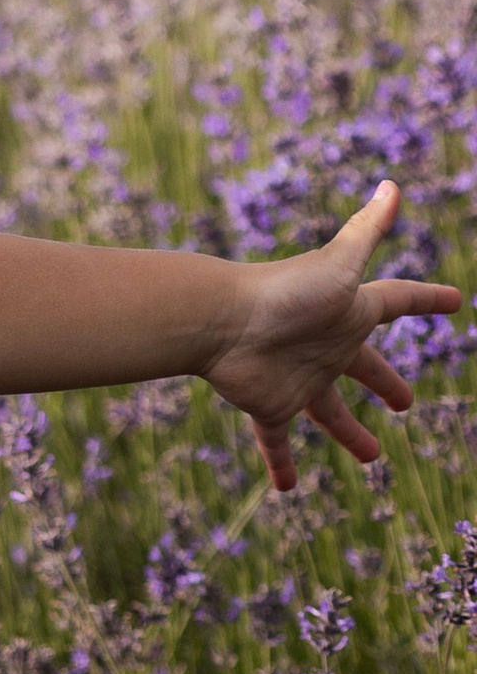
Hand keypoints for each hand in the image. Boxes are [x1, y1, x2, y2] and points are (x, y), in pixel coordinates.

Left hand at [202, 182, 458, 491]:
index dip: (425, 300)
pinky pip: (277, 440)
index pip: (397, 302)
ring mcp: (298, 377)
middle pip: (363, 367)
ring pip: (329, 411)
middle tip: (406, 403)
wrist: (219, 321)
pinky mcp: (271, 405)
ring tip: (373, 457)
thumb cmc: (283, 291)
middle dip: (385, 382)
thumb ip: (367, 229)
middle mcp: (325, 345)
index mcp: (348, 311)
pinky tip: (287, 489)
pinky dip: (281, 463)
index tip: (453, 301)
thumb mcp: (338, 263)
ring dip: (349, 434)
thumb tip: (393, 184)